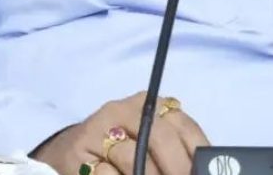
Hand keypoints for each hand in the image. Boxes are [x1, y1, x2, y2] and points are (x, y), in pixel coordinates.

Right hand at [31, 91, 209, 174]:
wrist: (69, 153)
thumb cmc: (120, 149)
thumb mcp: (149, 142)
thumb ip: (175, 149)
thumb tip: (203, 169)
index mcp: (147, 105)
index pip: (182, 125)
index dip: (197, 152)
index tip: (203, 172)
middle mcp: (121, 111)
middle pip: (159, 137)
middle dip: (177, 168)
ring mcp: (97, 131)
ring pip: (133, 157)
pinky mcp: (77, 155)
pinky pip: (108, 173)